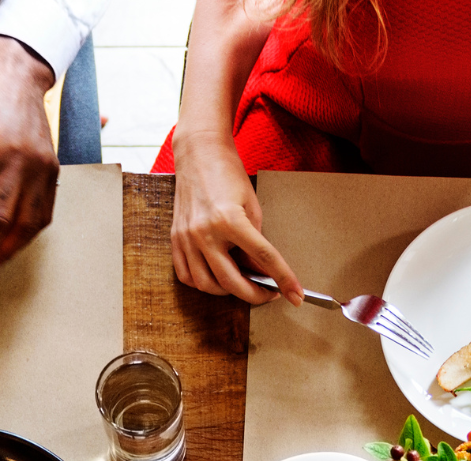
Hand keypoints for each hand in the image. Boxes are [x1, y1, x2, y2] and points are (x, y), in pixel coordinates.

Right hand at [168, 129, 299, 305]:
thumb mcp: (252, 206)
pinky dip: (202, 284)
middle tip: (267, 294)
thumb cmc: (228, 175)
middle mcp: (204, 232)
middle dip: (254, 295)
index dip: (283, 279)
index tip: (295, 295)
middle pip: (231, 282)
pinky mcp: (175, 239)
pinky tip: (216, 278)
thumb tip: (261, 271)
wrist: (198, 154)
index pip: (263, 258)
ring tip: (241, 284)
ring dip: (227, 292)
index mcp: (230, 220)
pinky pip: (186, 275)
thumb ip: (256, 241)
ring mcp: (186, 238)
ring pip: (206, 285)